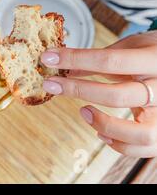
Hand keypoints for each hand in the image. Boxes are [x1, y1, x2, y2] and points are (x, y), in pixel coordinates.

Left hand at [40, 31, 156, 157]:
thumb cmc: (152, 52)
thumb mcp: (130, 47)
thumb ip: (100, 58)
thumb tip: (63, 66)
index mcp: (153, 59)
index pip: (110, 61)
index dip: (75, 59)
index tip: (49, 58)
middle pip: (119, 96)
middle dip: (78, 90)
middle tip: (51, 84)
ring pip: (141, 133)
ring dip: (105, 124)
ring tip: (83, 112)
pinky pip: (145, 148)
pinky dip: (120, 145)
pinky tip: (101, 132)